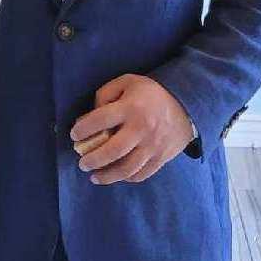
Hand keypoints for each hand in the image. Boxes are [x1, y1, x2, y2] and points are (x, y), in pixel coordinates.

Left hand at [71, 73, 196, 184]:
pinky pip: (141, 174)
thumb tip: (90, 118)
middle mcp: (142, 128)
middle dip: (93, 160)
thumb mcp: (127, 82)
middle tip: (82, 163)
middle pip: (112, 151)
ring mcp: (153, 146)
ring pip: (127, 169)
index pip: (100, 120)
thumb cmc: (149, 94)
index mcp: (131, 107)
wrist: (186, 105)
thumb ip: (105, 95)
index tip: (74, 135)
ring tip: (94, 176)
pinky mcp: (161, 158)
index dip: (83, 129)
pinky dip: (126, 178)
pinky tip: (116, 175)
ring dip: (107, 176)